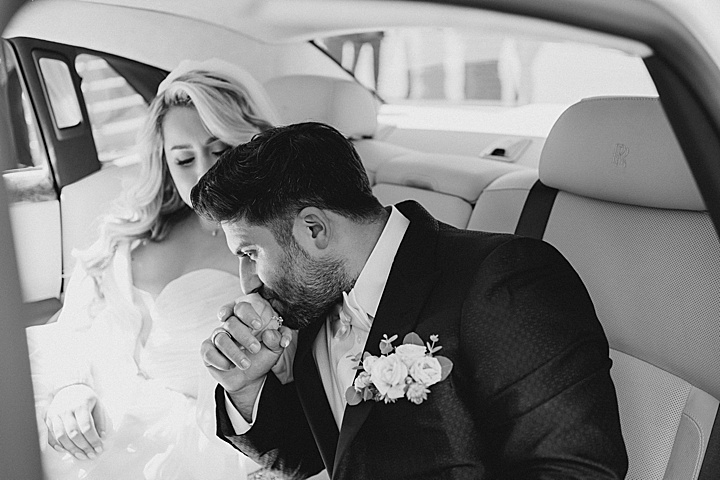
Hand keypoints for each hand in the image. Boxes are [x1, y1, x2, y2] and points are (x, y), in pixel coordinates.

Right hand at [45, 384, 106, 459]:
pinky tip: (64, 450)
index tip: (99, 448)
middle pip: (73, 433)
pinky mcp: (48, 418)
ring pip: (61, 436)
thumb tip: (102, 437)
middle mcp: (66, 410)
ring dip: (71, 449)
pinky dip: (56, 444)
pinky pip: (50, 434)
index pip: (87, 427)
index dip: (93, 440)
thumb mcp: (97, 404)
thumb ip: (100, 420)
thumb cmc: (86, 398)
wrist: (69, 387)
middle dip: (83, 447)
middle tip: (91, 455)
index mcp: (81, 405)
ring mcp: (55, 414)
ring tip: (81, 456)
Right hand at [201, 293, 292, 419]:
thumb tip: (270, 334)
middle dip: (244, 336)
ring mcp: (218, 336)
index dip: (248, 314)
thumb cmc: (262, 356)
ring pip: (221, 338)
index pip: (242, 307)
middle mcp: (230, 324)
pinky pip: (208, 351)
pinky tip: (230, 366)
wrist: (251, 378)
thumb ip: (278, 339)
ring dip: (234, 352)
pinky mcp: (208, 351)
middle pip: (232, 322)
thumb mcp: (275, 348)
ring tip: (246, 364)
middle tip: (256, 348)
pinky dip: (220, 360)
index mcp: (246, 318)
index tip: (258, 325)